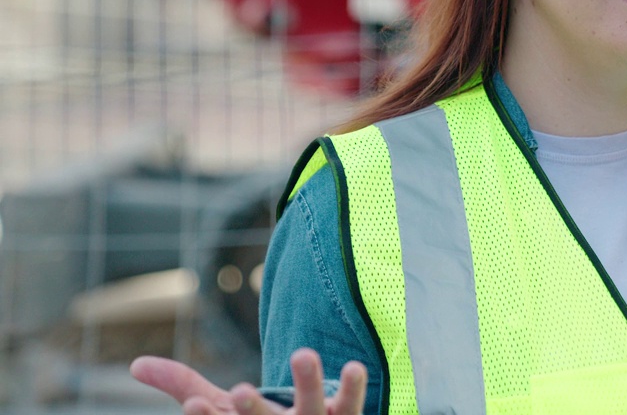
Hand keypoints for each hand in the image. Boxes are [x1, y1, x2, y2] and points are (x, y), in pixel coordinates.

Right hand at [131, 348, 366, 414]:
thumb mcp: (220, 408)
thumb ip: (182, 385)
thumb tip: (136, 364)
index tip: (192, 404)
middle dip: (252, 410)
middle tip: (240, 391)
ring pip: (311, 409)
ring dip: (308, 385)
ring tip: (303, 354)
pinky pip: (352, 405)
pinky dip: (353, 388)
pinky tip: (354, 366)